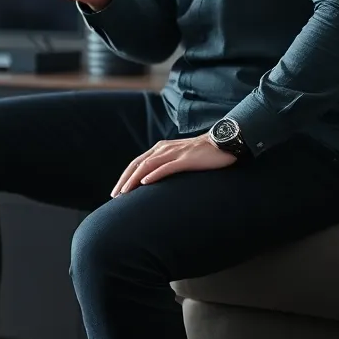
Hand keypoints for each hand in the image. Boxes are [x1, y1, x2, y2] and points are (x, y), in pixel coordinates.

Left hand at [111, 134, 236, 197]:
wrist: (223, 142)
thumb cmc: (203, 154)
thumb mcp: (180, 158)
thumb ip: (168, 165)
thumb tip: (156, 181)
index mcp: (160, 149)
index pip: (136, 163)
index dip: (125, 177)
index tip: (117, 192)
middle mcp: (163, 149)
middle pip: (137, 164)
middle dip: (124, 180)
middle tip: (114, 196)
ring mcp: (174, 153)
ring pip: (147, 166)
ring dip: (134, 180)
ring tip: (125, 193)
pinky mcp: (186, 159)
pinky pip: (166, 167)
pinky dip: (154, 174)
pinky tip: (145, 183)